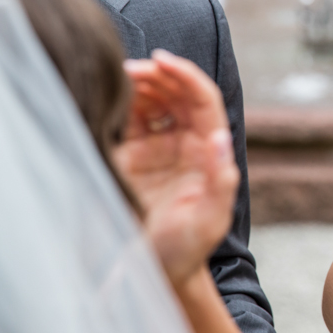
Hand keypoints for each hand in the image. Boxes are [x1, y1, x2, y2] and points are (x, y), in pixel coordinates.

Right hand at [114, 50, 238, 287]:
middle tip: (133, 68)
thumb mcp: (207, 221)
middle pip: (179, 95)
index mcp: (210, 152)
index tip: (163, 60)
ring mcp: (161, 149)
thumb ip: (219, 181)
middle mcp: (188, 145)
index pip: (203, 101)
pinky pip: (132, 120)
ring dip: (142, 84)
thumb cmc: (185, 250)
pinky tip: (111, 95)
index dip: (186, 76)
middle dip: (160, 75)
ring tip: (120, 76)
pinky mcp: (135, 158)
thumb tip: (221, 137)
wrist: (154, 272)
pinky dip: (124, 102)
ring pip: (155, 102)